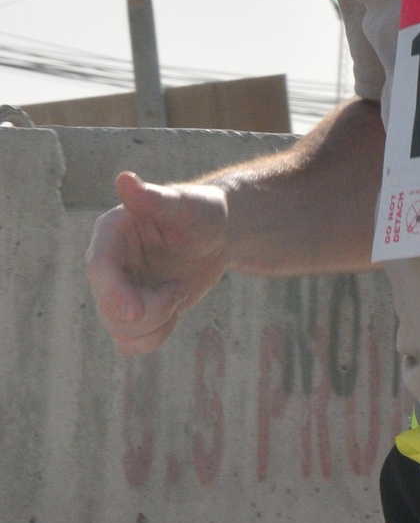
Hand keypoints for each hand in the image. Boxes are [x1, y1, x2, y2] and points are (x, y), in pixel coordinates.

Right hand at [85, 171, 228, 354]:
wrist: (219, 236)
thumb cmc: (202, 213)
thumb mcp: (184, 205)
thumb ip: (154, 199)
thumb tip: (124, 179)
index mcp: (111, 234)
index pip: (98, 269)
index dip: (113, 293)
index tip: (137, 312)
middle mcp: (107, 264)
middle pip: (108, 307)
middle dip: (151, 308)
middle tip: (181, 288)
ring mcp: (117, 290)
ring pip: (121, 330)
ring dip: (158, 322)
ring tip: (180, 290)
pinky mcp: (132, 312)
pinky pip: (131, 343)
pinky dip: (155, 336)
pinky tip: (174, 310)